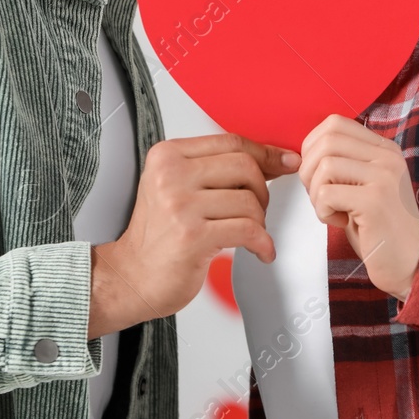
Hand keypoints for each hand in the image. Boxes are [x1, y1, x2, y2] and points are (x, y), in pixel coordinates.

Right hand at [88, 132, 298, 336]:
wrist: (133, 277)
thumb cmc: (159, 235)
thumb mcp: (178, 187)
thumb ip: (217, 168)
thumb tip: (277, 158)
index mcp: (167, 156)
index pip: (230, 142)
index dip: (265, 153)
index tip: (285, 163)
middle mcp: (170, 175)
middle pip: (244, 166)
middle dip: (261, 190)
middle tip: (255, 211)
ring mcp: (180, 205)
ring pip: (249, 200)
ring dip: (259, 221)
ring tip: (248, 234)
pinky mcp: (193, 236)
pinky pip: (248, 230)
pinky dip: (262, 242)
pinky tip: (260, 250)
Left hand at [298, 114, 418, 301]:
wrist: (410, 263)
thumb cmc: (378, 227)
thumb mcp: (364, 185)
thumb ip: (344, 162)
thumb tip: (304, 152)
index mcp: (384, 149)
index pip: (334, 123)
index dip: (312, 146)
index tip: (316, 174)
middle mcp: (387, 157)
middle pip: (326, 141)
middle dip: (308, 170)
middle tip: (319, 195)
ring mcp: (384, 176)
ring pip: (324, 166)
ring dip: (315, 194)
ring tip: (331, 211)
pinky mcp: (374, 200)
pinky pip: (326, 193)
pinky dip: (323, 211)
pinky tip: (340, 222)